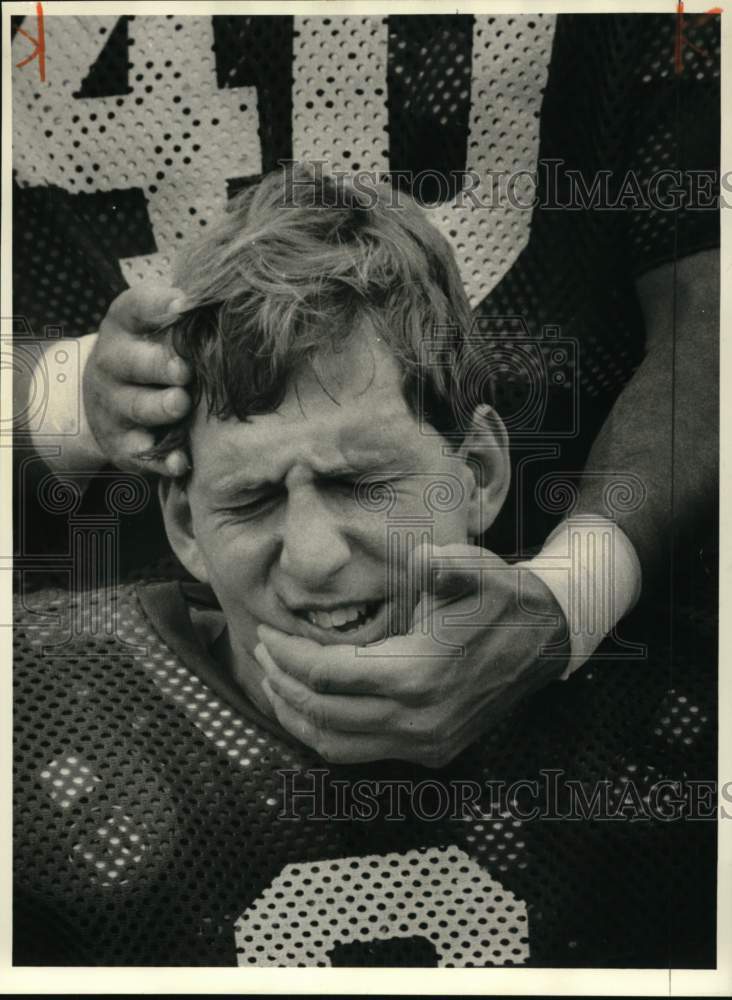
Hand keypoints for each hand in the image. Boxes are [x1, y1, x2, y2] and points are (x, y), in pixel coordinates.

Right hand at [83, 283, 191, 475]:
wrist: (105, 398)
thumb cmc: (151, 352)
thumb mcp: (156, 324)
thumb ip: (186, 313)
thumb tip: (234, 297)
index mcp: (123, 326)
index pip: (135, 308)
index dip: (159, 306)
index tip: (185, 306)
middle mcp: (111, 363)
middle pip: (131, 362)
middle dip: (158, 365)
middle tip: (184, 369)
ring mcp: (113, 406)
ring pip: (135, 407)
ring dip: (159, 408)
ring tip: (180, 404)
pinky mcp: (121, 444)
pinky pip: (140, 454)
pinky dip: (161, 459)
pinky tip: (180, 461)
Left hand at [254, 543, 569, 766]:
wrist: (546, 638)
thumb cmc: (502, 599)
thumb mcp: (478, 571)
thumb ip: (447, 566)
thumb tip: (422, 559)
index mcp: (417, 675)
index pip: (327, 675)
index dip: (287, 656)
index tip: (265, 635)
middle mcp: (417, 720)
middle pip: (323, 712)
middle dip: (282, 682)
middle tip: (262, 652)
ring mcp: (425, 742)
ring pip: (336, 744)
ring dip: (298, 716)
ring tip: (275, 681)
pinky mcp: (432, 751)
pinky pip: (362, 753)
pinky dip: (327, 733)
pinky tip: (314, 706)